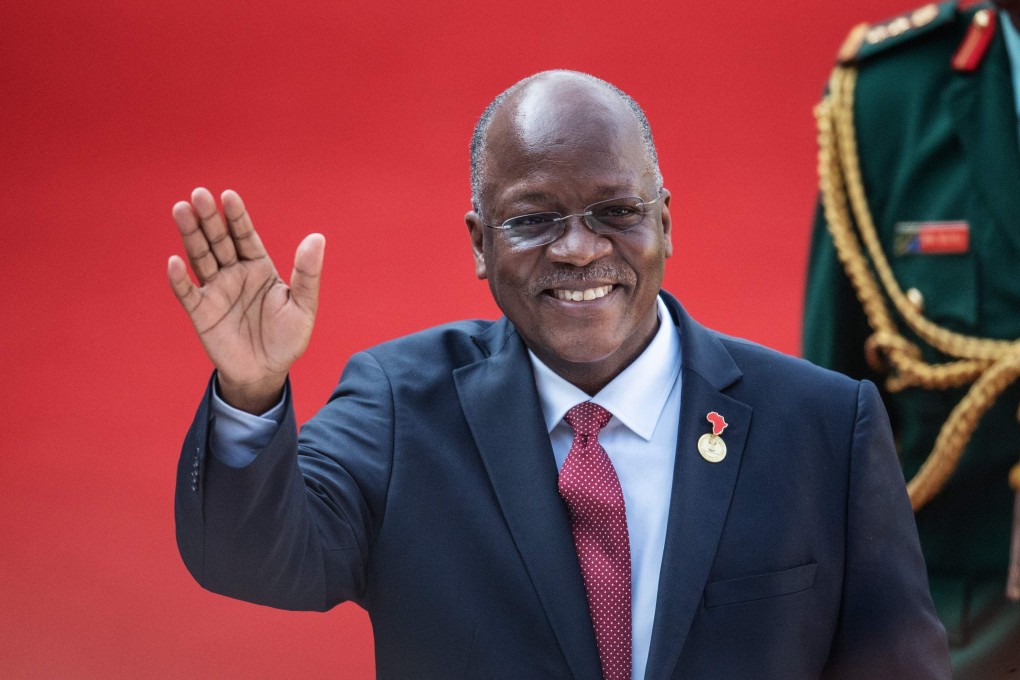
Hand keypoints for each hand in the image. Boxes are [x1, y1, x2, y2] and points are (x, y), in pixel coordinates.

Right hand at [168, 188, 324, 413]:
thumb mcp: (304, 306)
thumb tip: (317, 238)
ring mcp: (216, 291)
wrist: (266, 373)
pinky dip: (180, 279)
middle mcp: (234, 273)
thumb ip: (307, 274)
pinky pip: (188, 292)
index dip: (237, 216)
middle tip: (199, 194)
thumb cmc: (287, 338)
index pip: (245, 236)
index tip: (229, 195)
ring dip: (190, 236)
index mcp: (259, 267)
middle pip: (219, 240)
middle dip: (209, 218)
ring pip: (200, 258)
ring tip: (181, 210)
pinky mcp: (201, 312)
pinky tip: (174, 262)